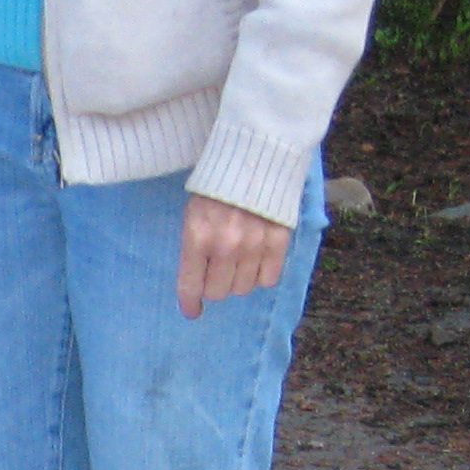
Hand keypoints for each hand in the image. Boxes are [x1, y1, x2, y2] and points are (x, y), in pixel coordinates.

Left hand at [177, 194, 294, 318]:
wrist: (255, 158)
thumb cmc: (217, 189)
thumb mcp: (193, 215)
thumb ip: (193, 248)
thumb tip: (196, 285)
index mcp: (198, 237)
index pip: (191, 286)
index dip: (190, 304)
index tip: (192, 311)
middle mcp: (226, 245)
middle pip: (219, 292)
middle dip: (215, 287)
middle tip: (218, 273)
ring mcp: (255, 243)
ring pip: (243, 288)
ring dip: (239, 280)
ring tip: (238, 263)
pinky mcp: (279, 239)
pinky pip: (269, 279)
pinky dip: (262, 275)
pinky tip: (257, 262)